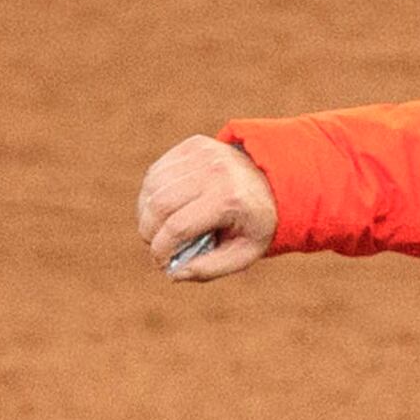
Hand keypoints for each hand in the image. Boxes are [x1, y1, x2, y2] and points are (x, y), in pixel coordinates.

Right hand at [137, 133, 276, 279]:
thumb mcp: (245, 253)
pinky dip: (151, 194)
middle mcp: (215, 171)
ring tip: (157, 229)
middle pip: (159, 205)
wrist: (274, 180)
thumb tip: (174, 274)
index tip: (161, 262)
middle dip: (148, 232)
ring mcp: (203, 153)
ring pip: (152, 187)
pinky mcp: (193, 145)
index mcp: (230, 200)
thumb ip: (210, 268)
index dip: (161, 249)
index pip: (178, 227)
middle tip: (155, 245)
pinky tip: (162, 208)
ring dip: (146, 213)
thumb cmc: (256, 222)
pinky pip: (156, 171)